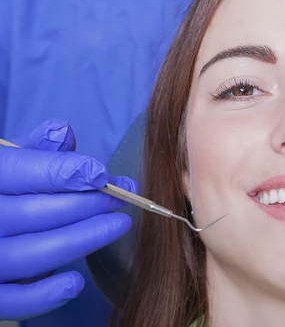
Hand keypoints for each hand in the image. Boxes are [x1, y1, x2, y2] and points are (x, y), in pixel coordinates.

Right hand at [0, 119, 135, 320]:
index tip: (103, 175)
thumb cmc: (1, 191)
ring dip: (80, 240)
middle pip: (31, 213)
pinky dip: (43, 296)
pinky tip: (76, 282)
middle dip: (85, 204)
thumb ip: (34, 151)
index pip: (19, 171)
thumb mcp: (8, 164)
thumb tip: (62, 132)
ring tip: (118, 225)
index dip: (63, 172)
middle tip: (124, 198)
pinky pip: (11, 302)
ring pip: (27, 254)